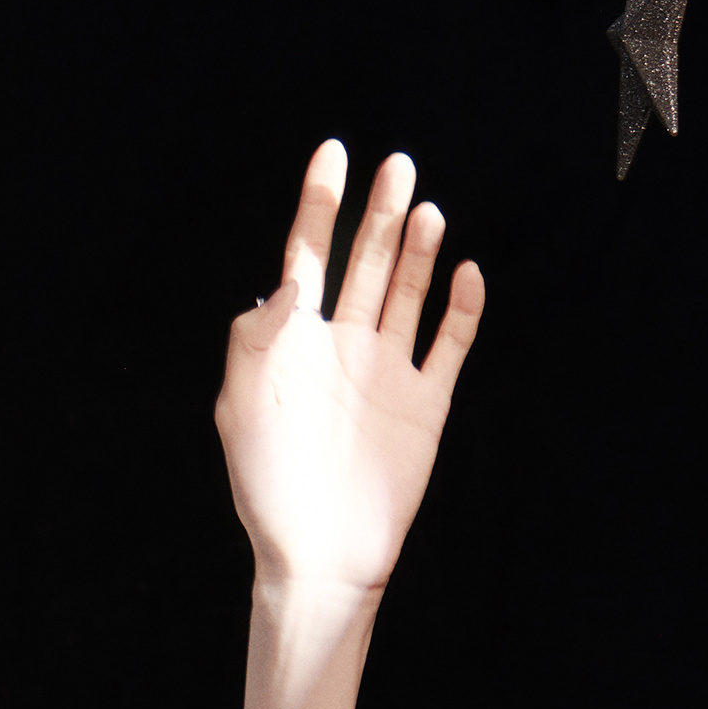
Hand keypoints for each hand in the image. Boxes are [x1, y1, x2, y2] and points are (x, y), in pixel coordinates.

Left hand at [215, 141, 480, 602]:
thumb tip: (287, 280)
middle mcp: (344, 346)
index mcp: (294, 342)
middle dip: (379, 214)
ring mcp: (386, 373)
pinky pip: (448, 345)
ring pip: (408, 294)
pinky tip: (466, 272)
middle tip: (397, 166)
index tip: (334, 153)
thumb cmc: (268, 486)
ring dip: (418, 251)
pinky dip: (460, 309)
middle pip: (367, 263)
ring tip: (425, 210)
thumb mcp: (241, 402)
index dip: (319, 204)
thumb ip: (257, 334)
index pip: (307, 255)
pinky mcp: (423, 404)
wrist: (318, 555)